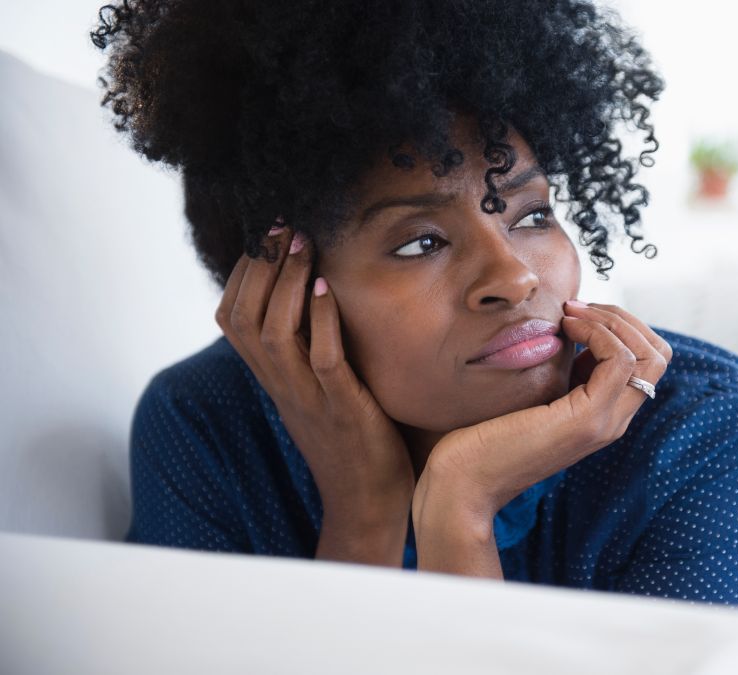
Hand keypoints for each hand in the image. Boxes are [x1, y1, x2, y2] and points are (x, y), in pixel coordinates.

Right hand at [215, 225, 414, 554]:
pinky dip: (320, 323)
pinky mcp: (344, 410)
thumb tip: (311, 301)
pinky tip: (326, 289)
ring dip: (285, 284)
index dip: (240, 275)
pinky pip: (322, 361)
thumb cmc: (350, 439)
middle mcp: (282, 386)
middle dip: (260, 267)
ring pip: (274, 334)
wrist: (367, 502)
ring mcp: (310, 398)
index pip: (232, 320)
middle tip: (280, 226)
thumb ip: (306, 352)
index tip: (261, 236)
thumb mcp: (316, 391)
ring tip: (302, 245)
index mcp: (273, 379)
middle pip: (245, 318)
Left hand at [415, 301, 672, 519]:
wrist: (463, 482)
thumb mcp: (534, 392)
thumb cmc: (484, 435)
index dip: (621, 326)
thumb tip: (569, 323)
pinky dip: (598, 332)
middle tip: (578, 308)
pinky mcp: (585, 420)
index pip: (648, 360)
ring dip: (611, 320)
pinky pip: (619, 360)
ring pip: (648, 355)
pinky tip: (565, 327)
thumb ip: (559, 368)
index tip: (577, 313)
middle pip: (658, 355)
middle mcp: (613, 421)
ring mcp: (604, 422)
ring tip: (570, 314)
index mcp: (603, 413)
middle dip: (623, 318)